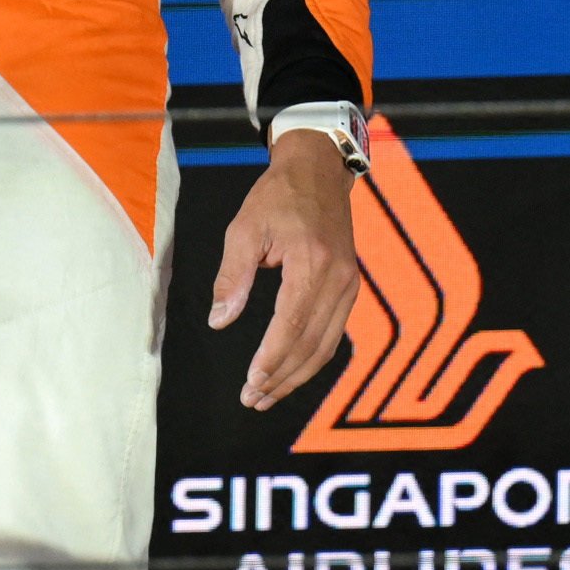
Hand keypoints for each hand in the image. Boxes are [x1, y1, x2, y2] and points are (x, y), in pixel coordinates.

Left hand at [207, 131, 362, 409]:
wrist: (318, 171)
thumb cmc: (277, 197)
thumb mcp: (245, 228)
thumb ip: (232, 277)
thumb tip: (219, 321)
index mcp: (311, 263)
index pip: (291, 326)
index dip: (272, 359)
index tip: (251, 382)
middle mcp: (338, 279)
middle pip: (312, 344)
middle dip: (281, 377)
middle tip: (253, 398)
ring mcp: (349, 285)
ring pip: (326, 346)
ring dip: (297, 375)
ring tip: (267, 395)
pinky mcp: (350, 287)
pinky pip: (333, 333)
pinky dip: (312, 357)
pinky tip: (291, 371)